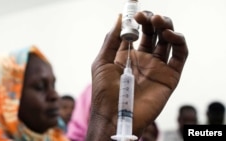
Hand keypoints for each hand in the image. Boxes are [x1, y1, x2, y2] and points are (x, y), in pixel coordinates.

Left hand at [87, 11, 187, 139]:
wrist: (115, 116)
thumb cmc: (105, 92)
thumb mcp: (102, 62)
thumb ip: (111, 40)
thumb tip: (118, 17)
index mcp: (128, 55)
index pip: (137, 32)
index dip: (137, 20)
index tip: (135, 13)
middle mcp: (144, 59)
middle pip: (154, 33)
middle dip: (152, 20)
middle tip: (147, 16)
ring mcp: (157, 67)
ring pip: (168, 41)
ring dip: (166, 27)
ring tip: (158, 21)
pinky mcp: (169, 76)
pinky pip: (180, 55)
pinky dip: (179, 42)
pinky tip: (169, 35)